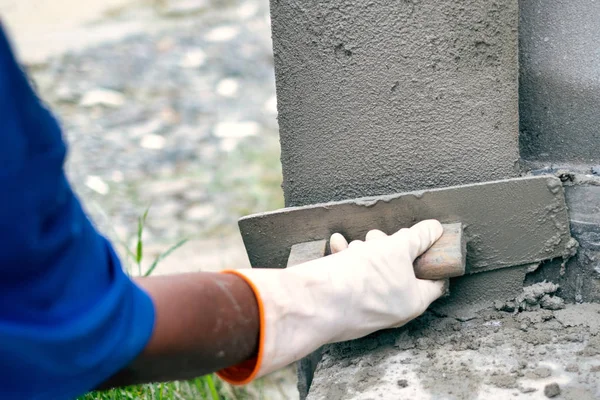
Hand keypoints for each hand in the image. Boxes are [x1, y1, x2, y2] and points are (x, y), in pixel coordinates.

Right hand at [219, 220, 445, 382]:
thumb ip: (418, 238)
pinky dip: (346, 258)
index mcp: (412, 302)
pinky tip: (337, 244)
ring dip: (366, 251)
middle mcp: (391, 310)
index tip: (427, 239)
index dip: (433, 256)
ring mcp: (366, 308)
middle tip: (379, 237)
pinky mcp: (343, 304)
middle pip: (400, 271)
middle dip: (390, 248)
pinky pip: (350, 277)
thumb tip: (434, 229)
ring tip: (357, 243)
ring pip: (373, 272)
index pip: (435, 279)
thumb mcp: (395, 249)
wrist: (311, 301)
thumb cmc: (359, 280)